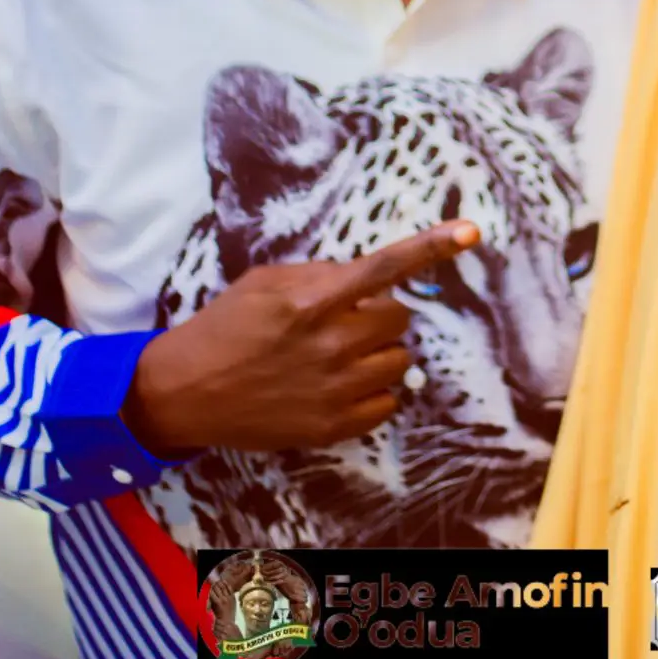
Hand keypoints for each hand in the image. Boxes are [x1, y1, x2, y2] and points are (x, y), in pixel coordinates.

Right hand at [123, 222, 479, 458]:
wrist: (187, 391)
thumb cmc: (225, 327)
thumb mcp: (265, 282)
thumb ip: (320, 275)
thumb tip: (367, 277)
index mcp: (314, 301)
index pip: (387, 268)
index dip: (432, 247)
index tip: (470, 232)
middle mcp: (332, 343)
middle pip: (400, 317)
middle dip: (379, 313)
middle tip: (345, 320)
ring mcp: (335, 389)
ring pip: (399, 360)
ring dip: (378, 353)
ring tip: (338, 355)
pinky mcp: (333, 426)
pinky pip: (386, 402)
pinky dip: (371, 392)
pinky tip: (338, 385)